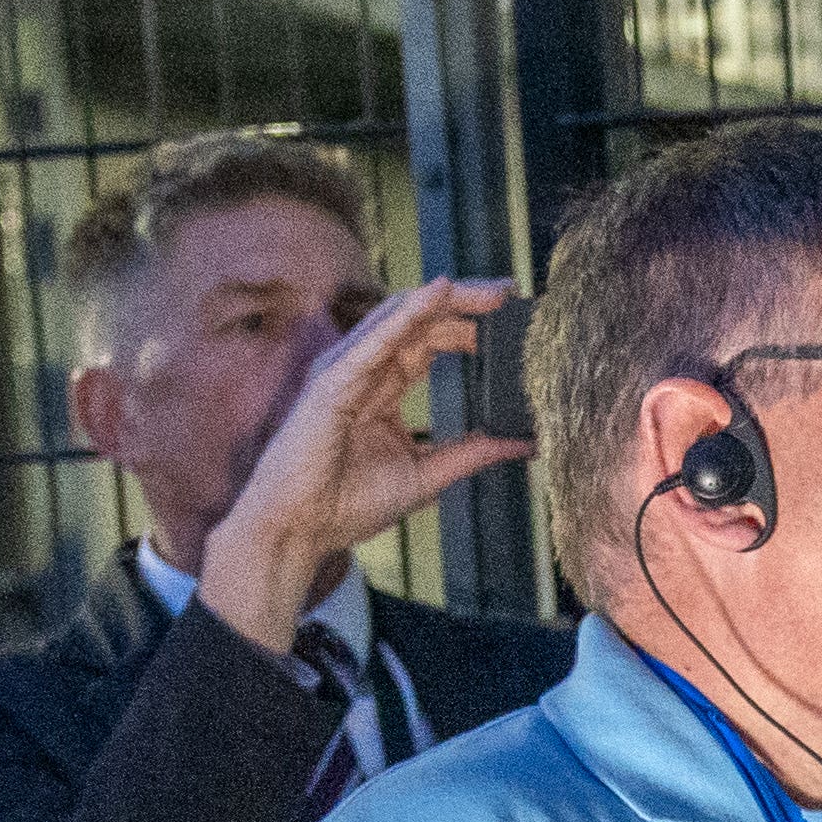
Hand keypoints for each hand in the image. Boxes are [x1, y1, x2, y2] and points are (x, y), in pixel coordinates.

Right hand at [196, 279, 534, 653]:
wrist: (297, 531)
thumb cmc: (345, 504)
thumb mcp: (425, 475)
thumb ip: (472, 453)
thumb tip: (524, 442)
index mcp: (384, 387)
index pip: (432, 340)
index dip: (471, 325)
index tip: (515, 319)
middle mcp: (364, 370)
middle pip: (422, 320)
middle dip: (468, 303)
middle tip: (512, 291)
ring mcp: (345, 371)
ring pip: (401, 318)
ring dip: (447, 300)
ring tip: (491, 290)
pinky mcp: (330, 383)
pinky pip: (373, 342)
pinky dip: (406, 316)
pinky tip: (439, 294)